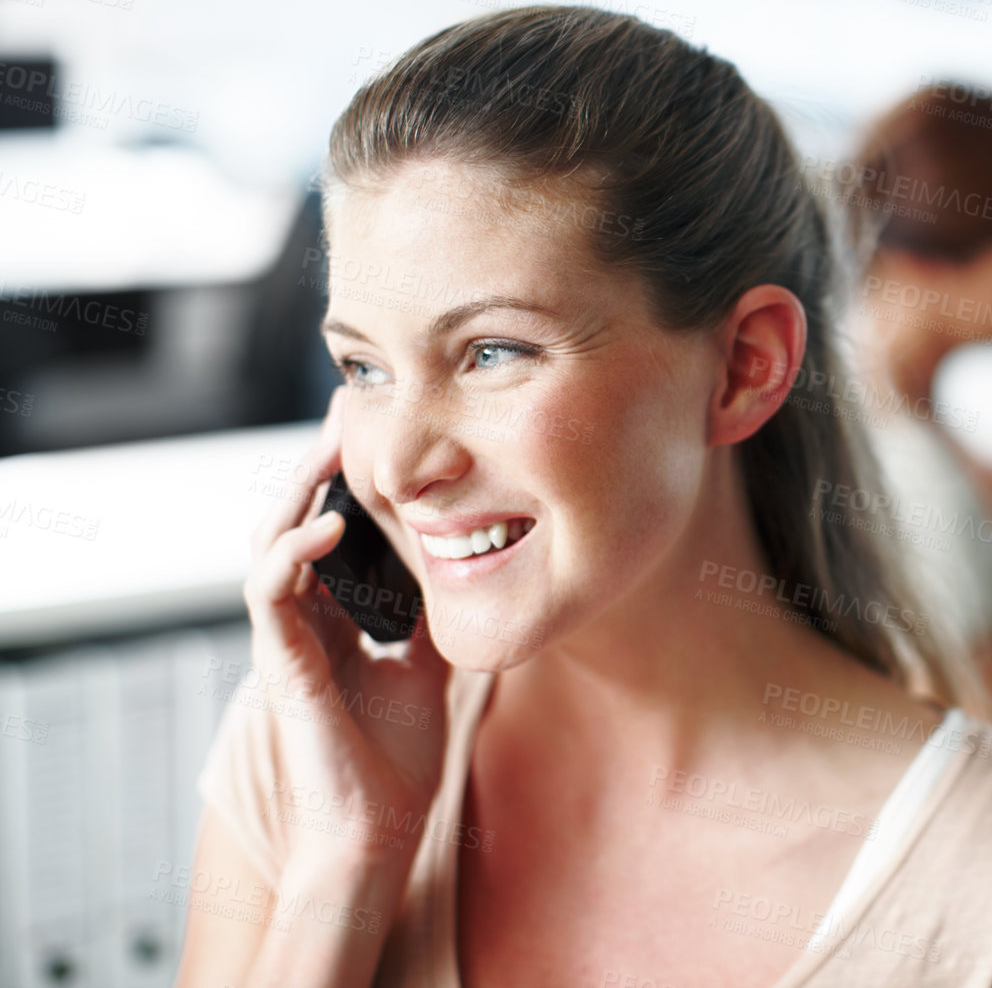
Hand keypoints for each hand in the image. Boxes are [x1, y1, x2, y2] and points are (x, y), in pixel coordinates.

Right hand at [241, 387, 450, 865]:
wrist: (379, 826)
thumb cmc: (398, 755)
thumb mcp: (431, 662)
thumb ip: (436, 614)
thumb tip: (477, 566)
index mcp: (336, 616)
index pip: (330, 528)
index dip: (347, 478)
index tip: (376, 427)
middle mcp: (304, 620)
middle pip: (294, 519)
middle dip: (317, 464)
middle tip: (346, 411)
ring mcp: (287, 639)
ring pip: (269, 543)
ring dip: (297, 492)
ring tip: (330, 448)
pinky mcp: (280, 663)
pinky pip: (267, 593)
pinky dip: (291, 553)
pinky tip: (325, 526)